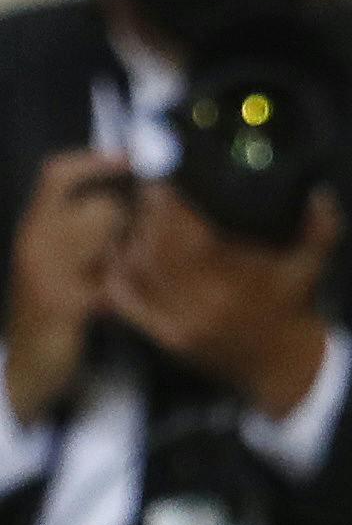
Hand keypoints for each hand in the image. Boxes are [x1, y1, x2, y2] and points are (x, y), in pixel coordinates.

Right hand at [7, 150, 129, 423]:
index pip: (55, 175)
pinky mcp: (63, 302)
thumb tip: (126, 204)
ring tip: (146, 268)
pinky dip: (130, 287)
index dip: (92, 161)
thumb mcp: (60, 266)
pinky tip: (132, 297)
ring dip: (137, 252)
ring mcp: (46, 271)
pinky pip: (110, 281)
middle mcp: (35, 241)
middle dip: (134, 221)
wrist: (26, 366)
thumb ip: (83, 236)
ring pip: (110, 240)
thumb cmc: (50, 312)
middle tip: (153, 237)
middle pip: (98, 207)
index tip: (127, 157)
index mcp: (34, 228)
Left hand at [104, 181, 335, 414]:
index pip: (188, 234)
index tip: (165, 183)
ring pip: (134, 270)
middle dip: (144, 217)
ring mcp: (180, 321)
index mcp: (238, 280)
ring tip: (133, 217)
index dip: (169, 205)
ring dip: (127, 240)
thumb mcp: (312, 263)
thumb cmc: (292, 306)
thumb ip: (320, 226)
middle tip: (145, 195)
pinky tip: (121, 252)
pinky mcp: (164, 334)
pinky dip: (116, 270)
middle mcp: (204, 302)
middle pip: (152, 249)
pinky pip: (125, 298)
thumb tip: (319, 192)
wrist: (281, 363)